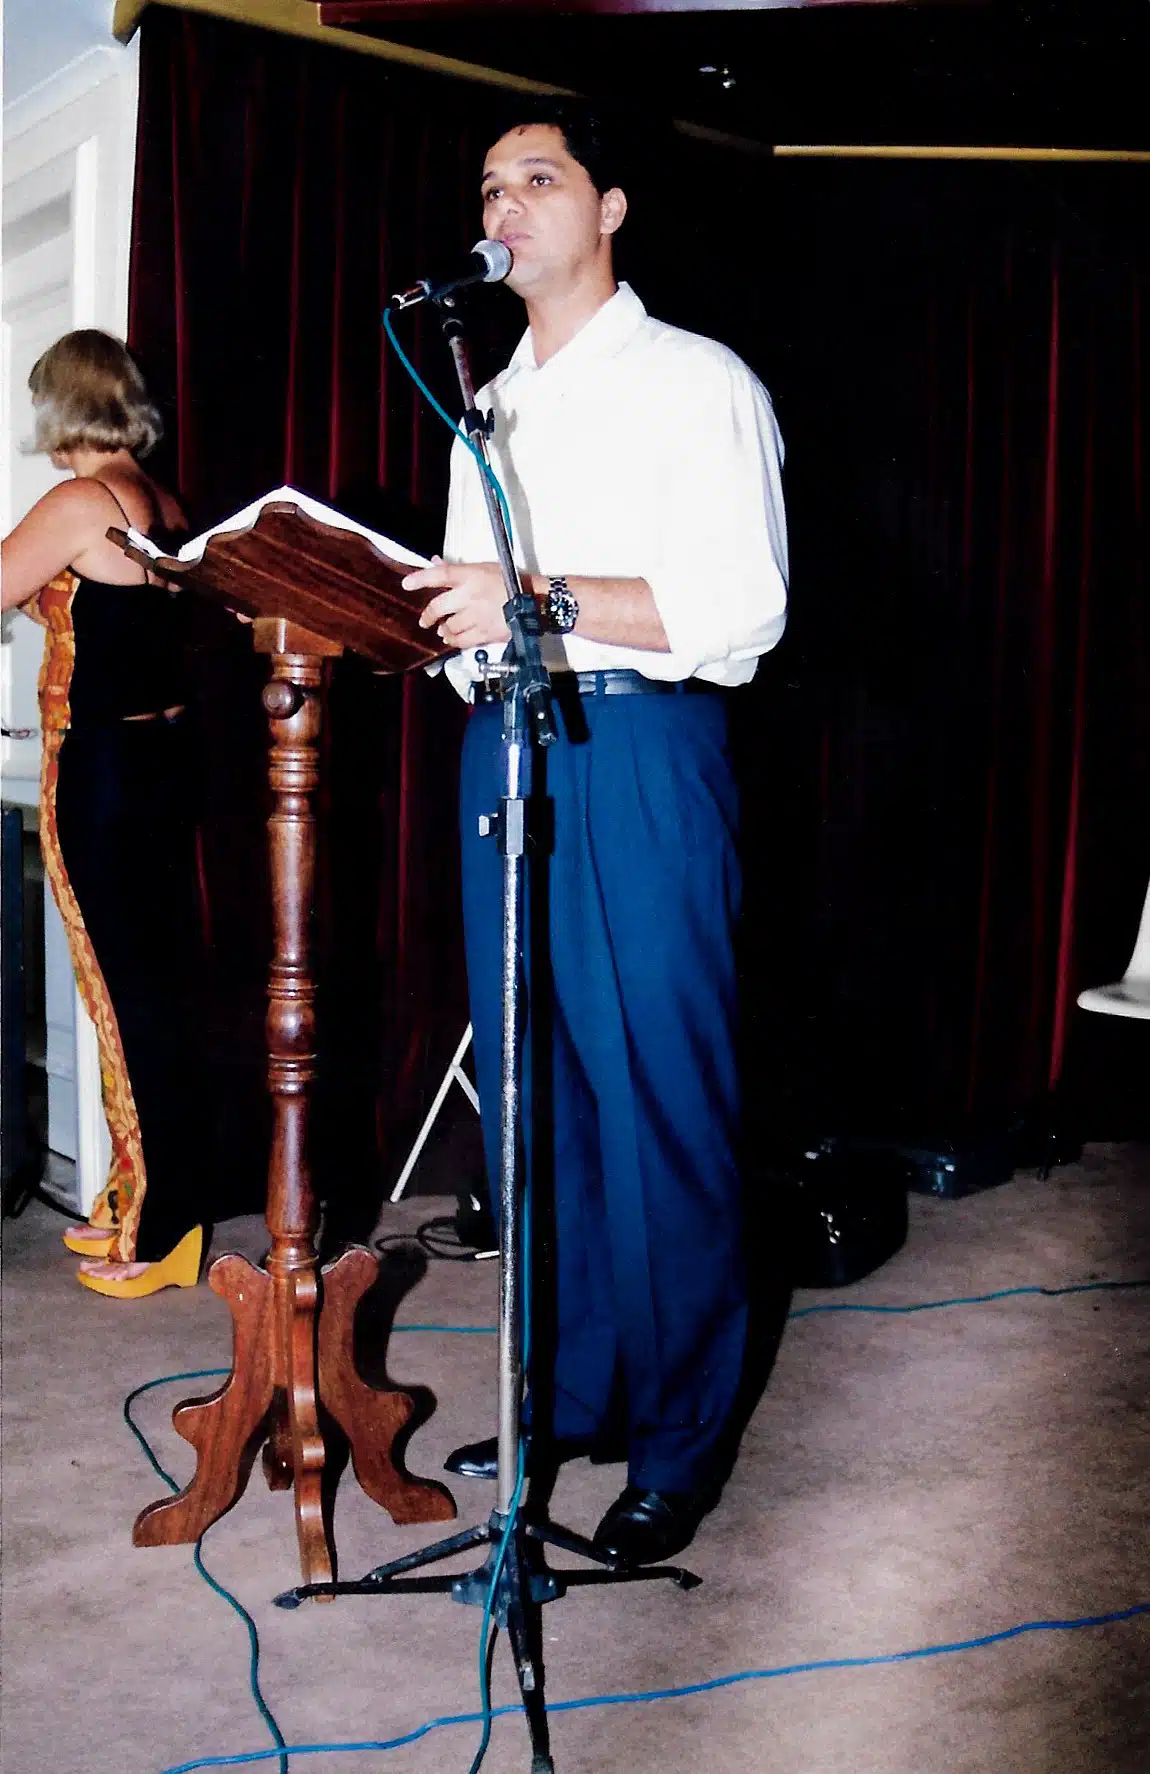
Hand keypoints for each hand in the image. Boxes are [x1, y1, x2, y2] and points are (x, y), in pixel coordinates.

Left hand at [406, 557, 520, 650]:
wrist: (535, 602)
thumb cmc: (511, 581)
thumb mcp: (485, 568)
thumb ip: (458, 569)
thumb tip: (435, 562)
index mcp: (471, 576)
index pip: (440, 574)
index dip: (420, 578)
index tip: (406, 584)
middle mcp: (470, 596)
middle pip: (438, 606)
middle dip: (428, 615)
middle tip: (425, 620)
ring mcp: (477, 616)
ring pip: (449, 626)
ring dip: (443, 629)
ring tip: (442, 630)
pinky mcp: (485, 633)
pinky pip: (462, 641)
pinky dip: (454, 641)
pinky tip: (451, 640)